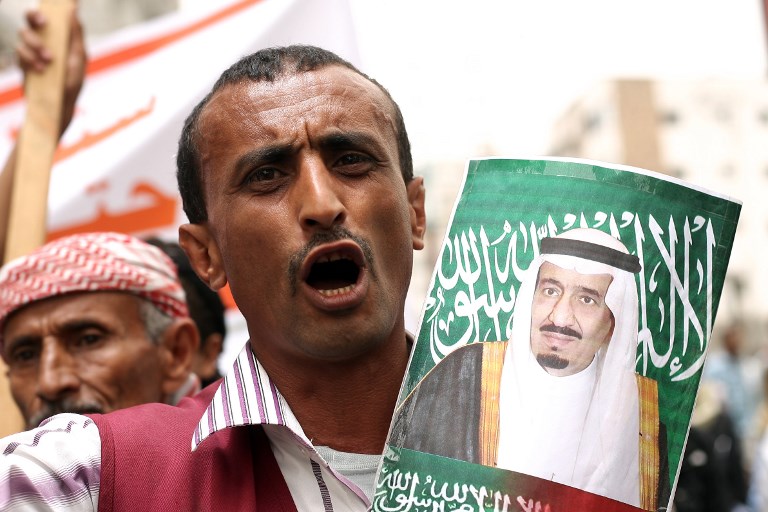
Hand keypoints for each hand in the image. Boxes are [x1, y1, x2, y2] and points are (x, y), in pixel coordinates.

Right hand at [16, 4, 86, 135]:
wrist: (59, 106)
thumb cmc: (72, 82)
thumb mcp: (78, 58)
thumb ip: (75, 35)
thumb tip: (74, 11)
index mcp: (58, 37)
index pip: (50, 15)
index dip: (45, 7)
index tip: (48, 7)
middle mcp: (44, 41)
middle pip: (31, 19)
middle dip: (35, 18)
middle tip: (44, 23)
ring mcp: (31, 51)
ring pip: (24, 34)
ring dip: (36, 45)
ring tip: (48, 60)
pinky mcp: (22, 63)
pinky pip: (19, 52)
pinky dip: (29, 59)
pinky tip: (40, 69)